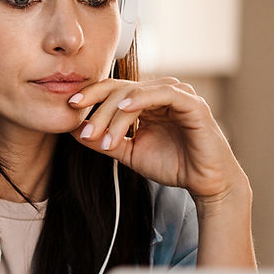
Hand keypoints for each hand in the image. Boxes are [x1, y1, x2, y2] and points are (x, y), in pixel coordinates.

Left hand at [68, 77, 248, 205]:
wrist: (204, 183)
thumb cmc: (172, 165)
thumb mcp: (129, 153)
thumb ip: (104, 142)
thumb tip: (75, 131)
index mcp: (146, 101)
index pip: (113, 90)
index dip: (90, 95)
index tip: (69, 107)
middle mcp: (161, 93)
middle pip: (120, 90)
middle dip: (99, 111)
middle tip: (86, 133)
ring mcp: (178, 95)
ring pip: (136, 93)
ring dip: (115, 115)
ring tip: (103, 137)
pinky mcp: (192, 104)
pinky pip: (164, 93)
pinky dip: (142, 98)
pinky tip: (125, 109)